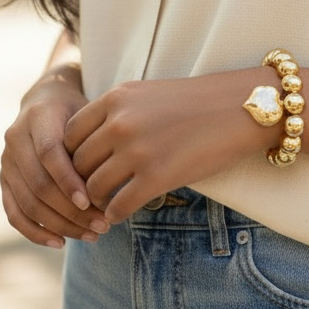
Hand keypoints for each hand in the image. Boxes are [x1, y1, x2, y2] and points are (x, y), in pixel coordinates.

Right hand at [1, 69, 110, 248]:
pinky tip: (60, 242)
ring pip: (28, 203)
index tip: (91, 201)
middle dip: (71, 211)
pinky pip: (14, 213)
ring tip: (91, 235)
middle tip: (102, 225)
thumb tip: (112, 181)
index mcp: (38, 116)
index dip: (68, 180)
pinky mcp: (4, 181)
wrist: (46, 99)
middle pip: (39, 184)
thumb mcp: (88, 111)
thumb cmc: (77, 109)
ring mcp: (6, 162)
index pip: (49, 153)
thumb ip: (93, 139)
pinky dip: (35, 232)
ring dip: (60, 225)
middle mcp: (15, 139)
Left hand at [64, 71, 268, 224]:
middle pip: (77, 164)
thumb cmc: (195, 102)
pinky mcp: (157, 176)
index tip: (81, 167)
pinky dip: (114, 214)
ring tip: (103, 206)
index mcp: (116, 98)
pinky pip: (118, 206)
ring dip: (96, 202)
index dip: (69, 156)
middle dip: (80, 182)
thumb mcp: (147, 94)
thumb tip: (89, 145)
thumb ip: (116, 114)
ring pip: (93, 188)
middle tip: (88, 195)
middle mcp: (121, 122)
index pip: (69, 134)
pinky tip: (120, 214)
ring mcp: (138, 150)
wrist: (240, 108)